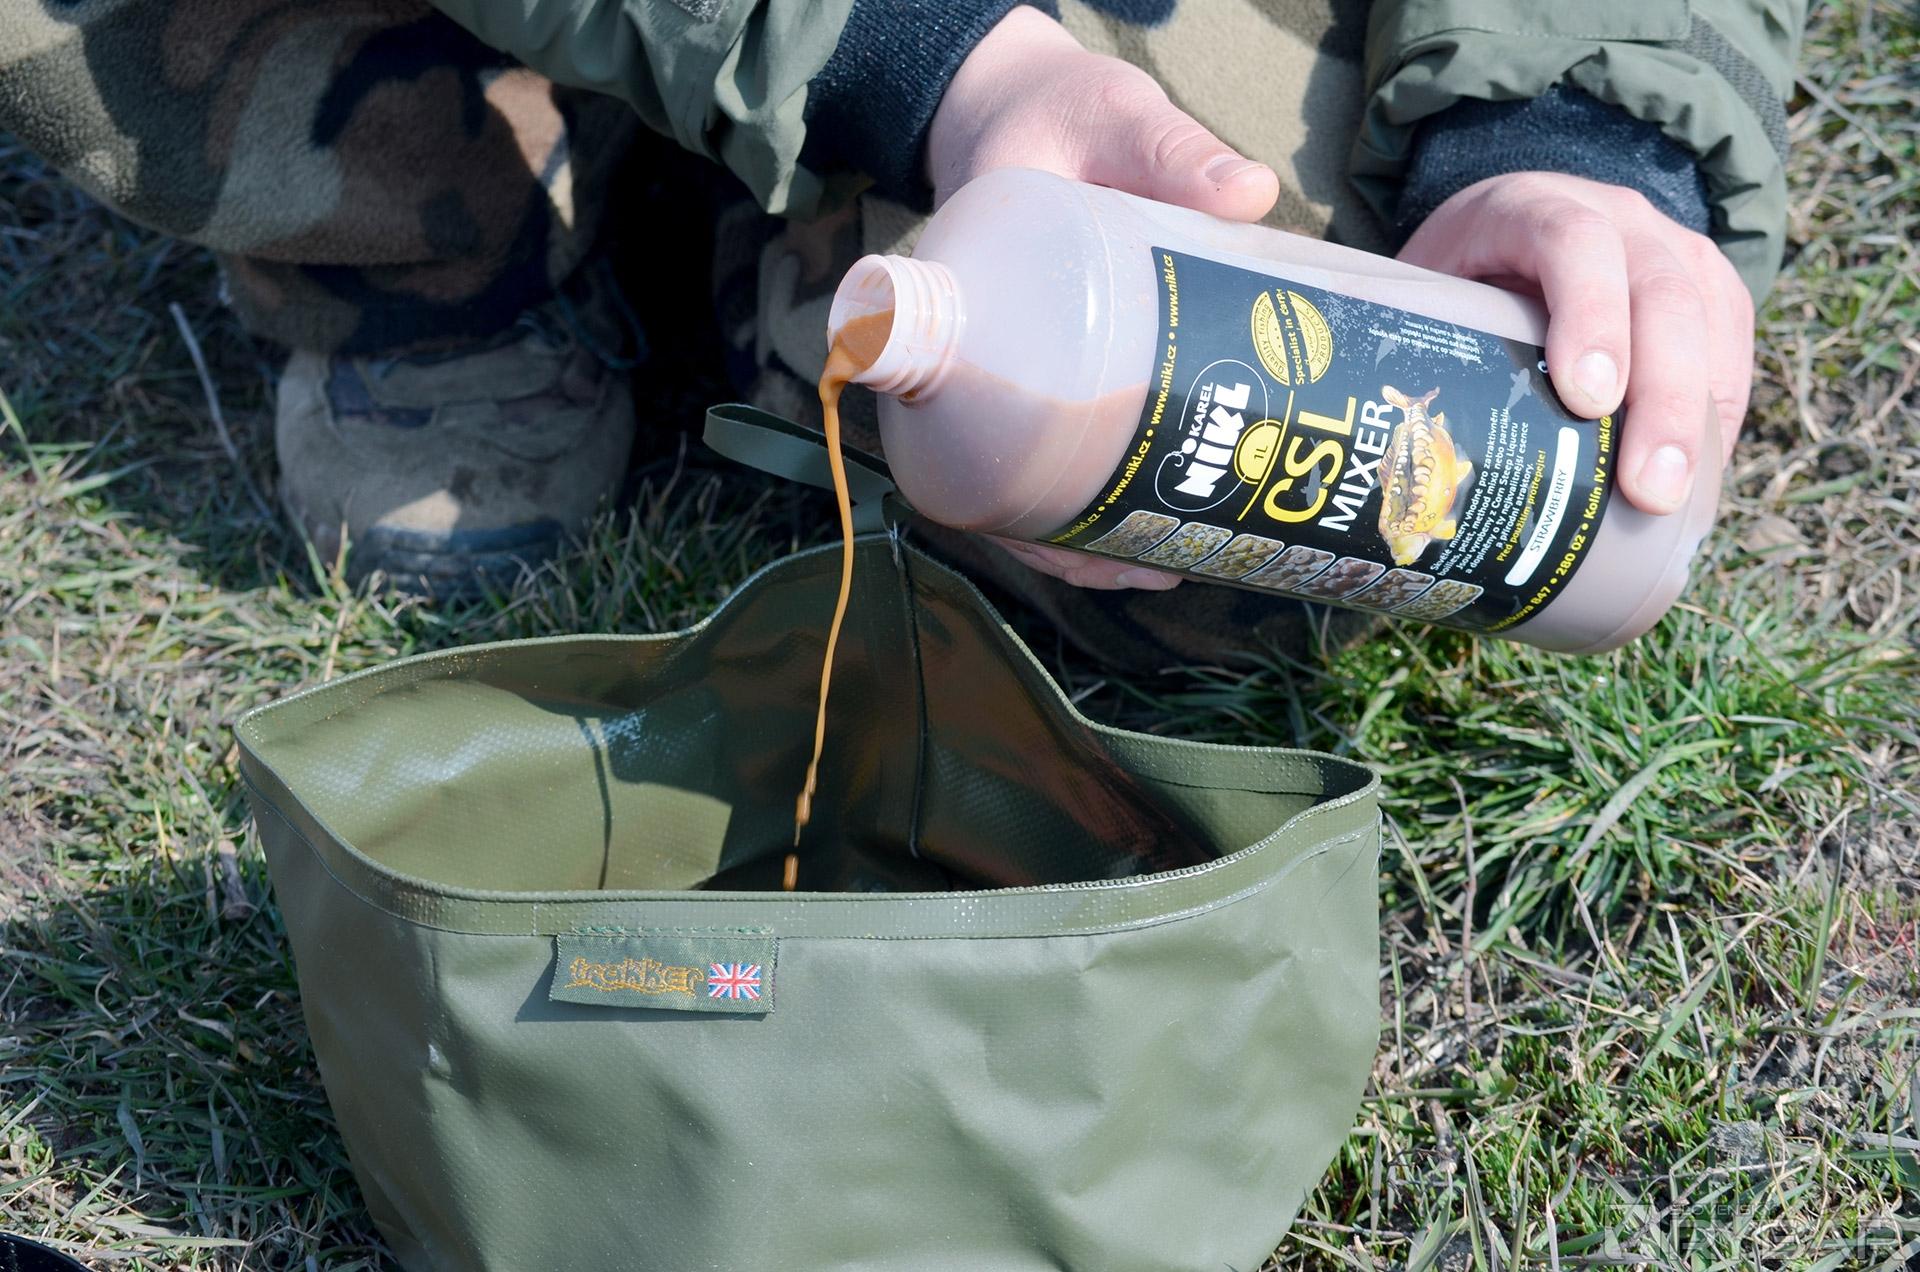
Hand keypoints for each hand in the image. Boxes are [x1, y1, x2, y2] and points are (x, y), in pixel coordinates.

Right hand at [924, 7, 1279, 590]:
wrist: (1042, 114)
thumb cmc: (1068, 115)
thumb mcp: (1113, 119)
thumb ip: (1173, 151)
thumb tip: (1249, 192)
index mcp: (965, 298)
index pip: (951, 402)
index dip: (988, 484)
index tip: (1052, 532)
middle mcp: (978, 358)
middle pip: (993, 478)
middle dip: (1065, 541)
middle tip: (1150, 568)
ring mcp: (1013, 380)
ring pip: (1029, 485)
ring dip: (1091, 540)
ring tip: (1168, 569)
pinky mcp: (1050, 384)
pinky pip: (1063, 460)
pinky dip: (1106, 503)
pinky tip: (1167, 530)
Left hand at [1399, 171, 1750, 515]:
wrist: (1513, 223)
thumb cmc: (1457, 276)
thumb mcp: (1424, 289)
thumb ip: (1411, 346)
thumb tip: (1380, 465)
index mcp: (1531, 206)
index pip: (1572, 242)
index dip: (1589, 315)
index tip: (1587, 399)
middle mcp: (1616, 216)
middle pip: (1658, 294)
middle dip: (1659, 399)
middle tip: (1646, 490)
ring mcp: (1670, 244)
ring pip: (1707, 320)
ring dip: (1696, 418)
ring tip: (1672, 503)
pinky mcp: (1707, 284)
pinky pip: (1731, 347)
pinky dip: (1716, 416)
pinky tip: (1697, 477)